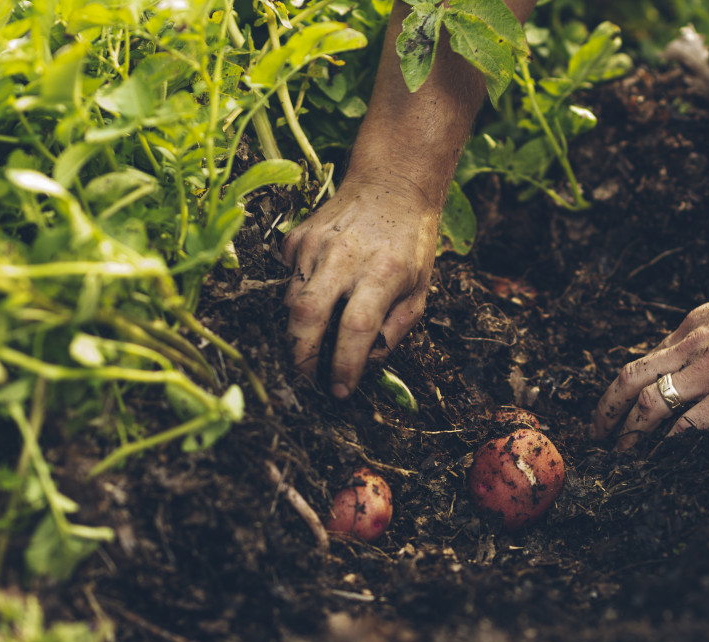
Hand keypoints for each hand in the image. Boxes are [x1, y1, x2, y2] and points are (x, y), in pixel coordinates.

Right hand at [281, 174, 439, 397]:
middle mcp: (344, 256)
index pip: (356, 328)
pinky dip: (299, 296)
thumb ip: (395, 330)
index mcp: (383, 272)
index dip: (344, 366)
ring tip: (315, 340)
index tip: (340, 390)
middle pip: (307, 316)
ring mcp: (315, 245)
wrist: (390, 185)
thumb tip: (366, 364)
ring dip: (300, 330)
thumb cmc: (410, 243)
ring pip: (291, 301)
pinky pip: (288, 280)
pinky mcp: (297, 237)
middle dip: (301, 356)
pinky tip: (320, 291)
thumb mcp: (420, 289)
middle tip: (308, 377)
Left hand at [591, 272, 708, 449]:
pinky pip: (689, 423)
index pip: (650, 357)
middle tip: (595, 432)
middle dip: (606, 409)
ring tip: (619, 451)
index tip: (622, 404)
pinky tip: (662, 452)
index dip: (630, 386)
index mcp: (694, 324)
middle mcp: (692, 346)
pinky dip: (670, 439)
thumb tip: (702, 349)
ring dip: (629, 432)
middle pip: (631, 379)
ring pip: (650, 404)